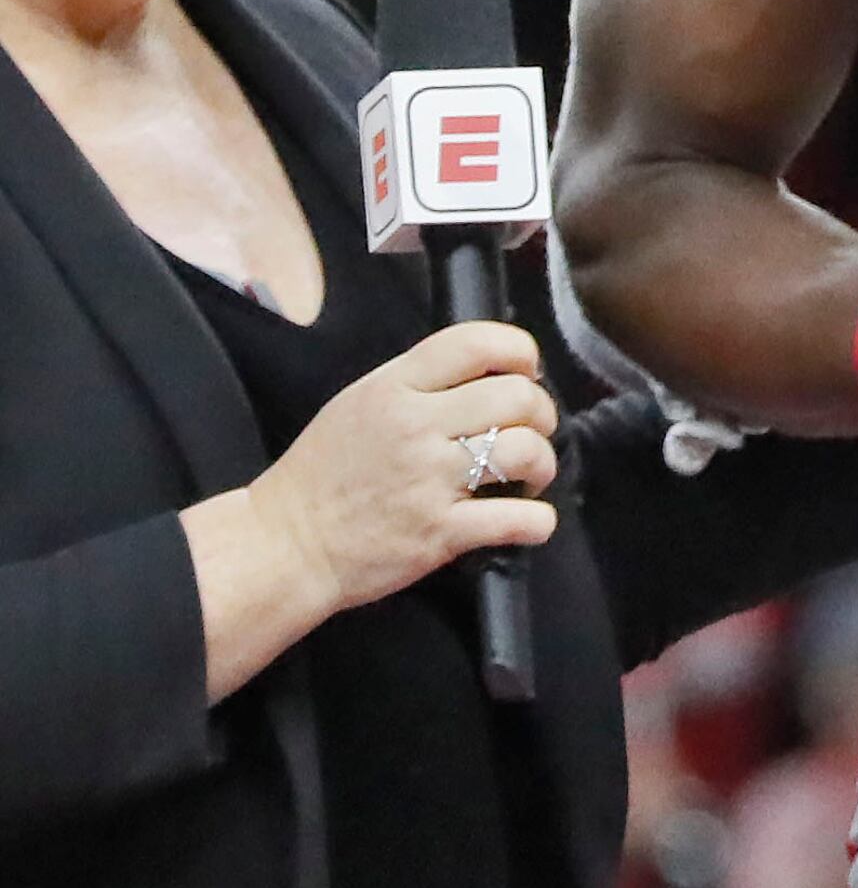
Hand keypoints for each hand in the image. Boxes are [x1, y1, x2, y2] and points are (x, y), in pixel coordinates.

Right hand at [192, 322, 559, 695]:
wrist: (284, 545)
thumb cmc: (323, 475)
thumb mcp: (358, 405)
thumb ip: (418, 384)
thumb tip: (487, 373)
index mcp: (393, 388)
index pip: (474, 342)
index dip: (520, 351)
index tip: (526, 373)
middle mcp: (414, 426)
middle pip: (517, 396)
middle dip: (541, 413)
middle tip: (531, 432)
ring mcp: (428, 480)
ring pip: (525, 450)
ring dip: (543, 464)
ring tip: (529, 477)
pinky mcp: (440, 532)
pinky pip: (518, 519)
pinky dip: (538, 522)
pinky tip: (527, 521)